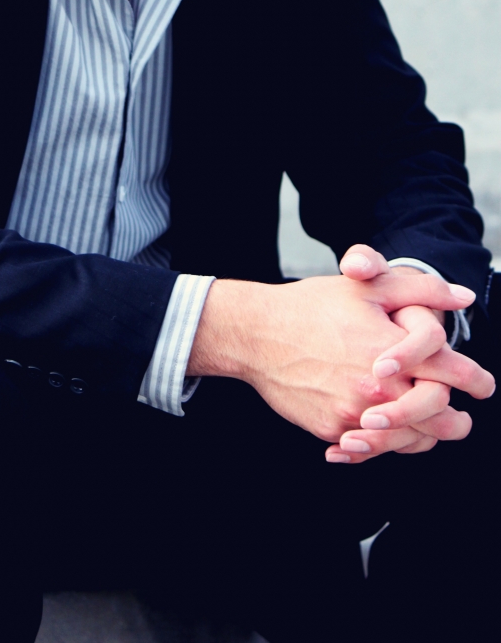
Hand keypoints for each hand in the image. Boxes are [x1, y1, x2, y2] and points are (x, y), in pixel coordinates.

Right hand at [186, 265, 476, 446]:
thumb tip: (463, 298)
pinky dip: (385, 444)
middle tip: (462, 419)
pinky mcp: (332, 430)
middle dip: (456, 421)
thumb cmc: (311, 306)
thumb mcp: (368, 287)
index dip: (476, 380)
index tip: (482, 385)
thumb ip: (421, 290)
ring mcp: (354, 414)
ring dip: (424, 434)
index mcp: (393, 351)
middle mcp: (378, 388)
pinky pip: (372, 449)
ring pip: (408, 440)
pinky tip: (384, 430)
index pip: (453, 373)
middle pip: (438, 419)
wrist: (258, 333)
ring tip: (427, 426)